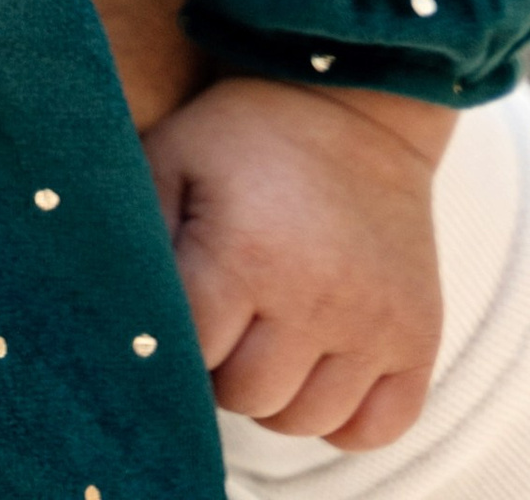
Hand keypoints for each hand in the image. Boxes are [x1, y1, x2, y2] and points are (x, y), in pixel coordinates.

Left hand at [145, 74, 448, 446]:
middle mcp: (316, 298)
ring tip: (266, 341)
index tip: (178, 306)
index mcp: (245, 254)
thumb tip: (116, 309)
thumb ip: (139, 232)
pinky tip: (319, 369)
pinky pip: (377, 428)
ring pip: (307, 422)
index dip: (175, 339)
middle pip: (248, 398)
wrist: (350, 104)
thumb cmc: (242, 135)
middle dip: (222, 370)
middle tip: (223, 325)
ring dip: (278, 395)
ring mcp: (374, 323)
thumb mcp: (172, 157)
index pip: (192, 356)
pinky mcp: (417, 336)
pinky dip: (344, 418)